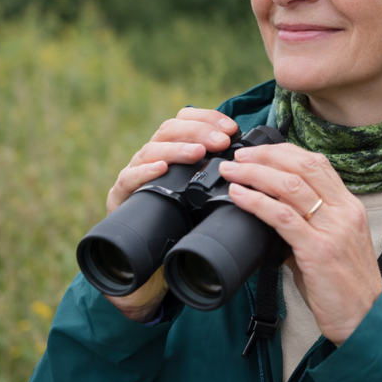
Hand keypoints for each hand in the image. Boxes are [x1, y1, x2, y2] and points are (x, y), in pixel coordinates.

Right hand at [102, 107, 238, 320]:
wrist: (149, 263)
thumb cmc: (183, 224)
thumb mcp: (206, 197)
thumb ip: (223, 181)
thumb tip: (261, 170)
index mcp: (173, 151)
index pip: (186, 120)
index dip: (208, 118)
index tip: (231, 128)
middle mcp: (152, 157)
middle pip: (170, 129)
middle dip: (197, 131)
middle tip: (221, 141)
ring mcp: (134, 174)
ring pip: (151, 149)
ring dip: (177, 148)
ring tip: (198, 152)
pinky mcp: (120, 196)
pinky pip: (128, 178)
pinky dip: (144, 171)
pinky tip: (160, 169)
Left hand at [219, 144, 381, 344]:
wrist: (366, 319)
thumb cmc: (346, 287)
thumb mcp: (334, 245)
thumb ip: (309, 226)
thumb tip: (272, 214)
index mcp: (350, 207)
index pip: (317, 163)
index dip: (284, 151)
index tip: (258, 151)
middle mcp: (344, 212)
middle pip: (303, 165)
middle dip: (266, 155)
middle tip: (239, 156)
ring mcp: (333, 229)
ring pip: (291, 185)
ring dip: (255, 173)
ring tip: (232, 171)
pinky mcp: (318, 250)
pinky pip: (282, 216)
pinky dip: (256, 202)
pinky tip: (239, 196)